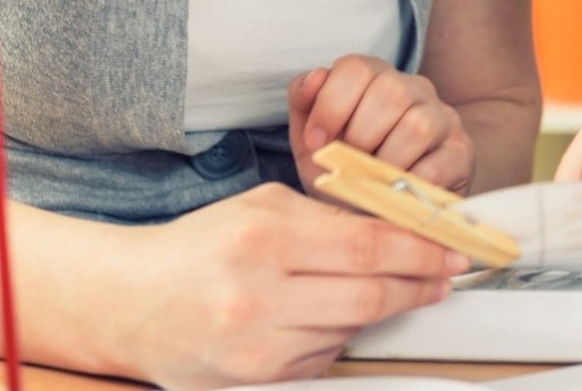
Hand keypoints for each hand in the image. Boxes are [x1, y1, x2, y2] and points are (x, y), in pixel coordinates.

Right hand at [112, 182, 469, 388]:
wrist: (127, 303)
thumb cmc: (200, 246)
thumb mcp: (263, 208)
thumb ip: (330, 218)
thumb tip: (402, 231)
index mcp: (263, 241)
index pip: (369, 247)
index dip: (422, 250)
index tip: (453, 250)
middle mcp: (258, 300)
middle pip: (370, 299)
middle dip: (418, 286)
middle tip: (444, 276)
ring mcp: (255, 351)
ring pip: (349, 332)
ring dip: (377, 312)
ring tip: (385, 289)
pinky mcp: (253, 384)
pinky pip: (321, 360)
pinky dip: (336, 337)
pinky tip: (328, 317)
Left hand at [289, 55, 475, 195]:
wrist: (378, 216)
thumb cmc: (346, 174)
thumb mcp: (313, 143)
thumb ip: (304, 105)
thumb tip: (316, 77)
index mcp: (377, 77)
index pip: (357, 67)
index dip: (331, 105)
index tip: (317, 144)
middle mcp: (415, 89)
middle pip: (390, 91)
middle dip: (359, 136)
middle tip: (348, 166)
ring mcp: (444, 118)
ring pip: (417, 124)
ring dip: (385, 162)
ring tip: (372, 183)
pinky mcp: (462, 153)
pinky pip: (438, 163)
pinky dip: (409, 184)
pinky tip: (395, 195)